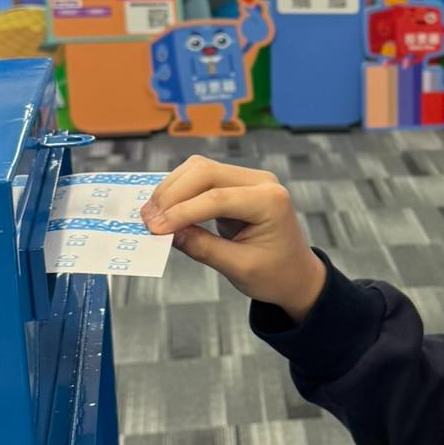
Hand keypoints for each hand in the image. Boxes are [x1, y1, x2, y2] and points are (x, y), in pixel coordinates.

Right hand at [141, 157, 324, 321]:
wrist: (296, 274)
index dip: (181, 212)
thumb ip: (203, 248)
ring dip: (172, 190)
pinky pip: (202, 178)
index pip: (218, 198)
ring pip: (200, 169)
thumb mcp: (239, 268)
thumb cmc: (275, 275)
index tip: (154, 229)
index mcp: (271, 201)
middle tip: (147, 221)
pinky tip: (164, 210)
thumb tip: (166, 233)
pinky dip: (179, 192)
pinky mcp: (236, 184)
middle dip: (172, 195)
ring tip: (150, 217)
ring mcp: (249, 179)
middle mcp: (261, 182)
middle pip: (206, 172)